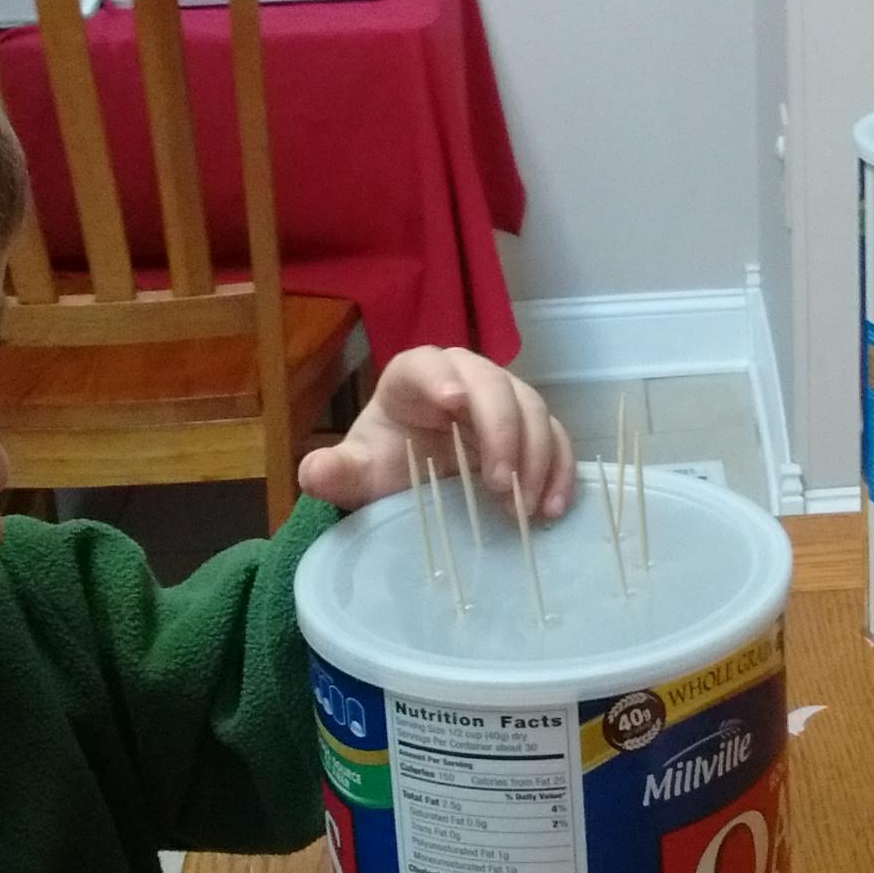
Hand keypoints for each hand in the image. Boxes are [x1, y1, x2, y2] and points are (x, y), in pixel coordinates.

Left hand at [296, 347, 576, 518]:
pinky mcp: (532, 427)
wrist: (415, 479)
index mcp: (414, 377)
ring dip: (536, 456)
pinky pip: (557, 437)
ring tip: (525, 505)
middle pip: (493, 385)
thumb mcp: (359, 473)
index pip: (428, 364)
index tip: (453, 403)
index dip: (441, 378)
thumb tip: (313, 472)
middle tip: (497, 483)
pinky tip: (553, 508)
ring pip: (532, 408)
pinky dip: (560, 470)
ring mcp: (505, 399)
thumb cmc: (386, 463)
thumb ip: (336, 472)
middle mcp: (465, 378)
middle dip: (500, 430)